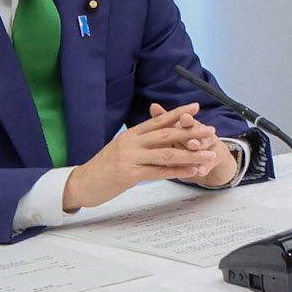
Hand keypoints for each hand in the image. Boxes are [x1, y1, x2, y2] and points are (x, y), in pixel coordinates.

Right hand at [61, 102, 231, 212]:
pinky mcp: (130, 174)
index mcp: (130, 134)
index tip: (195, 107)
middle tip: (211, 130)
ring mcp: (130, 157)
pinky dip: (178, 171)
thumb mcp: (122, 149)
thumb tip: (163, 138)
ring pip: (166, 153)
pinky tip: (192, 171)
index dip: (178, 113)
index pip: (157, 120)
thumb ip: (141, 143)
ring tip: (209, 154)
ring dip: (190, 154)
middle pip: (166, 134)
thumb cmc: (103, 168)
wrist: (81, 183)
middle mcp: (130, 142)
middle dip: (191, 132)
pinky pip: (159, 171)